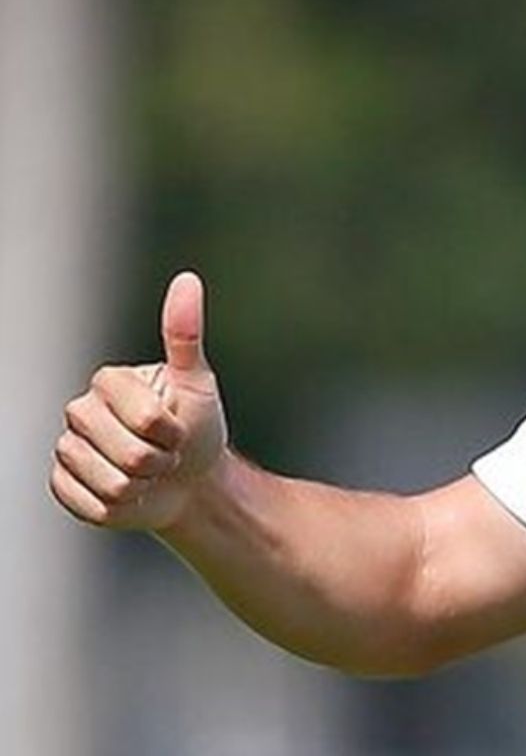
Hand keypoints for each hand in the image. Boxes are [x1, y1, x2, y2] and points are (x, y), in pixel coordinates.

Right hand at [50, 271, 231, 531]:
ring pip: (112, 482)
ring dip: (143, 486)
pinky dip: (121, 507)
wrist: (190, 479)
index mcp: (109, 382)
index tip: (179, 427)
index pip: (146, 419)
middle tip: (166, 453)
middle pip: (129, 453)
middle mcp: (81, 412)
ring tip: (149, 472)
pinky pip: (91, 504)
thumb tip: (187, 280)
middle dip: (160, 461)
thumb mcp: (198, 382)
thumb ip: (185, 334)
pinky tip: (129, 492)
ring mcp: (68, 449)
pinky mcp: (63, 485)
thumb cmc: (196, 428)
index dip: (173, 432)